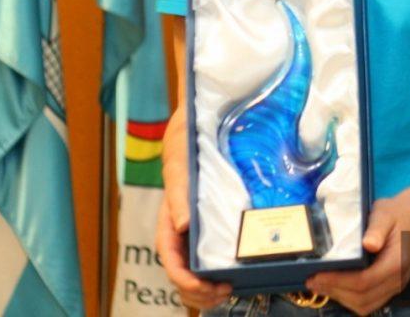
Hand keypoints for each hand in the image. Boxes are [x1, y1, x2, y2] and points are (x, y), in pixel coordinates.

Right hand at [155, 189, 231, 310]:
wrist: (185, 171)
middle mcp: (174, 252)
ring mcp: (184, 254)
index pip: (173, 269)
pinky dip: (209, 287)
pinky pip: (198, 276)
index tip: (205, 286)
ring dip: (206, 296)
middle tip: (225, 291)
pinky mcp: (195, 252)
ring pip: (190, 286)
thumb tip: (183, 225)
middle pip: (182, 285)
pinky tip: (225, 285)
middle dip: (201, 294)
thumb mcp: (179, 187)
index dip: (188, 282)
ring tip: (227, 292)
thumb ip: (179, 205)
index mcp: (167, 240)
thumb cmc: (180, 179)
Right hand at [156, 110, 230, 310]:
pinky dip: (222, 268)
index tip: (206, 288)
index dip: (184, 279)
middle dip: (199, 291)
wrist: (205, 115)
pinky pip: (215, 252)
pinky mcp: (217, 220)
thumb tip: (181, 226)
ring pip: (197, 267)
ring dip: (209, 287)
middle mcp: (182, 226)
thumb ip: (179, 192)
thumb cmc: (187, 136)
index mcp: (169, 216)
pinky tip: (239, 272)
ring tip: (231, 290)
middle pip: (183, 271)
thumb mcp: (181, 158)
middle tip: (225, 293)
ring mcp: (199, 225)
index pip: (170, 257)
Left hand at [305, 194, 409, 315]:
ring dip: (341, 298)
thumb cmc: (396, 213)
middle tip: (312, 281)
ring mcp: (395, 286)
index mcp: (396, 262)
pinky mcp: (390, 287)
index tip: (317, 275)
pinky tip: (336, 287)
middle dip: (335, 292)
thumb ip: (376, 229)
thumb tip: (368, 244)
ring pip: (365, 305)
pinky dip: (350, 299)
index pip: (364, 281)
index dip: (339, 281)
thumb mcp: (384, 213)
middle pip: (363, 298)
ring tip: (321, 285)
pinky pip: (369, 302)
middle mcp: (397, 280)